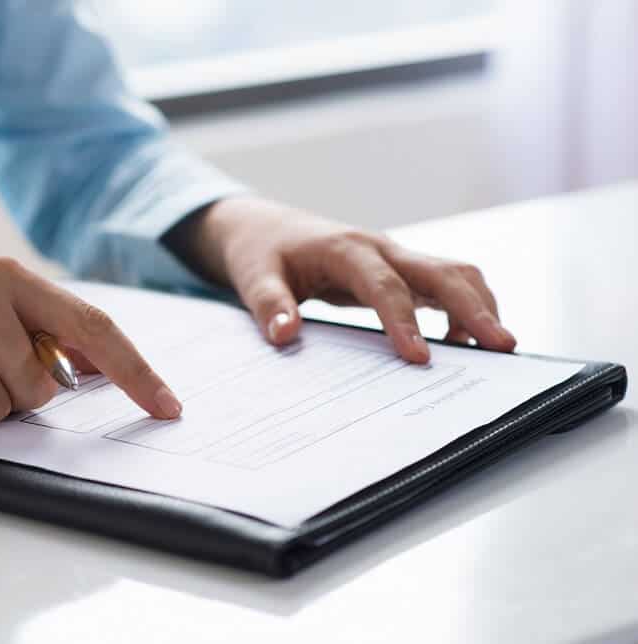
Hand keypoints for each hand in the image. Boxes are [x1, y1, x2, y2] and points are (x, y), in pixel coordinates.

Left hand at [166, 196, 516, 361]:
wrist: (265, 226)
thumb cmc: (262, 252)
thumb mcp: (253, 277)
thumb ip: (268, 305)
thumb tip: (284, 335)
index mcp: (344, 249)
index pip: (383, 285)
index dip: (403, 320)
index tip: (420, 358)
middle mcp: (379, 247)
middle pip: (440, 271)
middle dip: (474, 307)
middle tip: (502, 346)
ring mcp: (394, 256)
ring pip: (453, 273)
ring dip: (479, 305)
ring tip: (496, 348)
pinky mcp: (400, 269)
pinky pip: (443, 284)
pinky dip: (464, 308)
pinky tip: (462, 342)